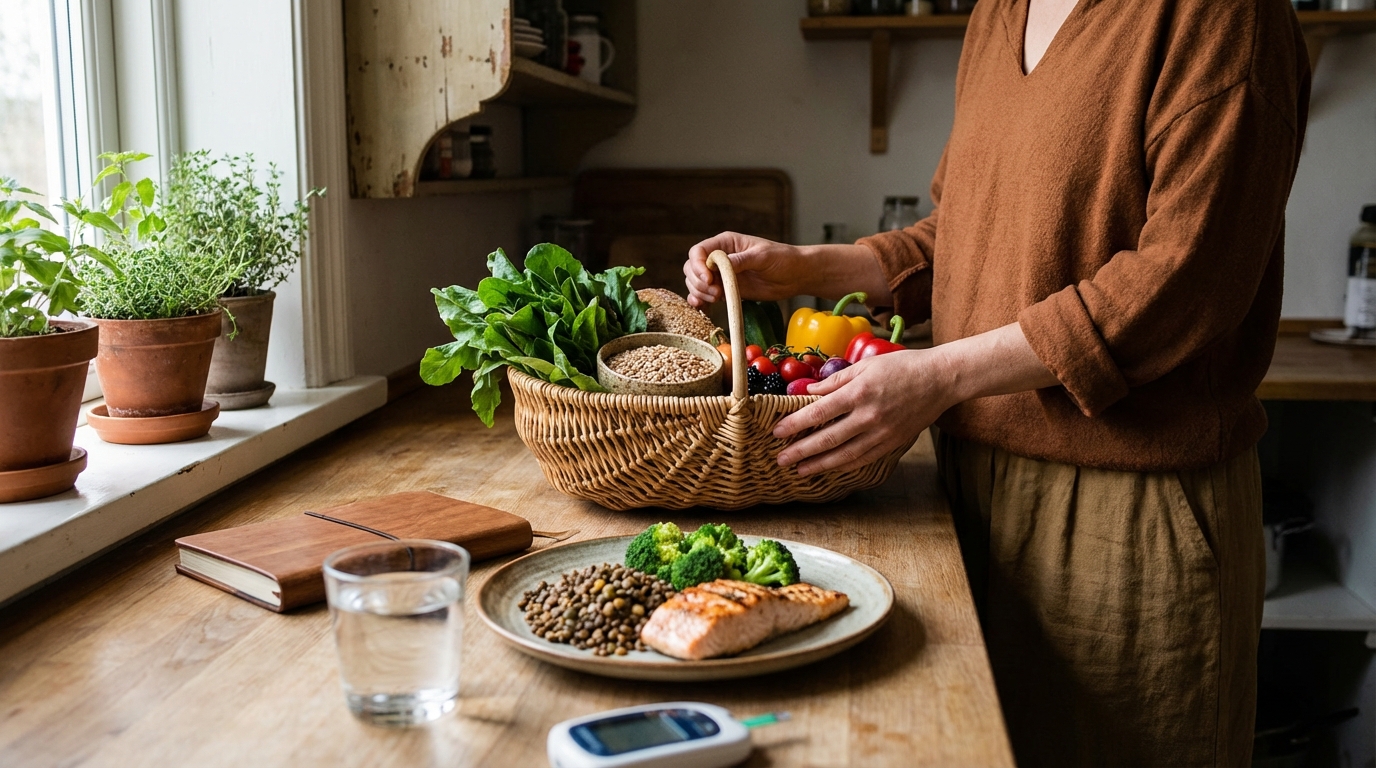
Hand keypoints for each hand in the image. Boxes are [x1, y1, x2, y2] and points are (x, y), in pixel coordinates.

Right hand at [684, 232, 808, 306]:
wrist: (796, 276)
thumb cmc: (782, 259)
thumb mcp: (762, 257)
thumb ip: (740, 260)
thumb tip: (719, 264)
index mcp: (726, 243)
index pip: (699, 252)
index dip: (698, 266)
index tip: (708, 279)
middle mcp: (719, 258)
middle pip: (692, 268)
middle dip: (699, 282)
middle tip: (716, 293)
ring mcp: (722, 275)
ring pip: (696, 283)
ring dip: (700, 293)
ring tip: (717, 299)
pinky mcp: (726, 290)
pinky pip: (706, 296)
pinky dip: (701, 302)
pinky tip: (702, 308)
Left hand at [773, 350, 956, 475]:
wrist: (940, 379)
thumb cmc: (903, 366)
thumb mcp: (866, 365)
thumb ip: (836, 380)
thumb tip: (810, 391)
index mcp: (859, 393)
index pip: (819, 413)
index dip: (795, 424)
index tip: (777, 432)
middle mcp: (869, 416)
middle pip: (828, 439)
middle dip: (801, 451)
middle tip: (780, 459)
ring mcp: (882, 432)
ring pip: (845, 454)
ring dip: (819, 465)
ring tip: (800, 470)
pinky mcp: (893, 442)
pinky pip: (864, 458)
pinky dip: (844, 465)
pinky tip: (829, 468)